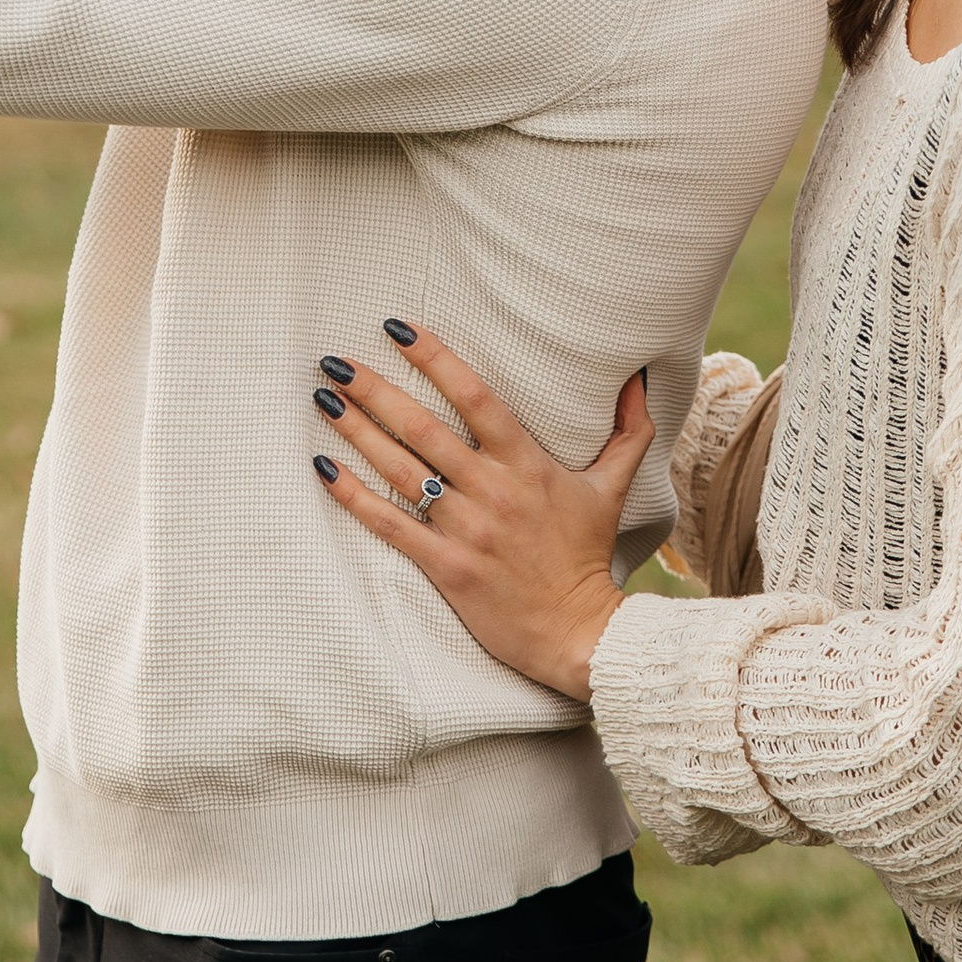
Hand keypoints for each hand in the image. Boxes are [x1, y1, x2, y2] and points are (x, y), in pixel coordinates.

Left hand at [310, 320, 648, 704]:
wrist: (581, 633)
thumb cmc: (588, 556)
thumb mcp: (613, 488)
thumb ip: (627, 430)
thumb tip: (638, 378)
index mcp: (526, 463)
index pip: (476, 396)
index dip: (436, 358)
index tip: (398, 328)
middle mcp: (493, 490)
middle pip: (424, 428)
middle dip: (376, 390)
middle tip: (335, 361)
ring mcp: (468, 529)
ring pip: (402, 470)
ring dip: (358, 432)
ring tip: (323, 400)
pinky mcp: (448, 568)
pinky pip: (392, 526)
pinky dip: (355, 497)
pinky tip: (325, 469)